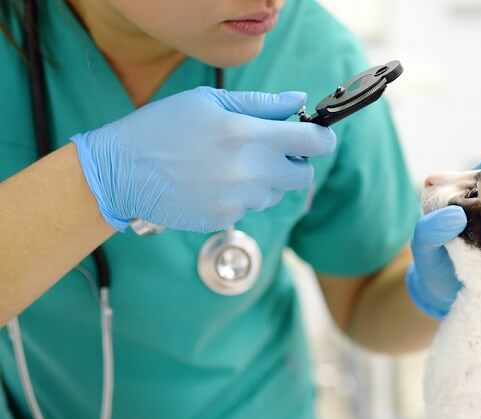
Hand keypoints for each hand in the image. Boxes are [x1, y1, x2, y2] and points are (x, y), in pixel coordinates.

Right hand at [71, 87, 335, 232]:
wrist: (120, 170)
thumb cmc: (163, 126)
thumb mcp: (209, 101)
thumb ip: (261, 103)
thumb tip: (299, 100)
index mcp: (249, 135)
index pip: (313, 142)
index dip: (322, 138)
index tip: (316, 136)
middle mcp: (249, 171)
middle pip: (303, 176)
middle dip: (295, 163)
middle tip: (271, 151)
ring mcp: (238, 200)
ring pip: (275, 193)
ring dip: (265, 180)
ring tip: (229, 164)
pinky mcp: (224, 219)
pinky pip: (249, 208)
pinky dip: (240, 196)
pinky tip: (212, 182)